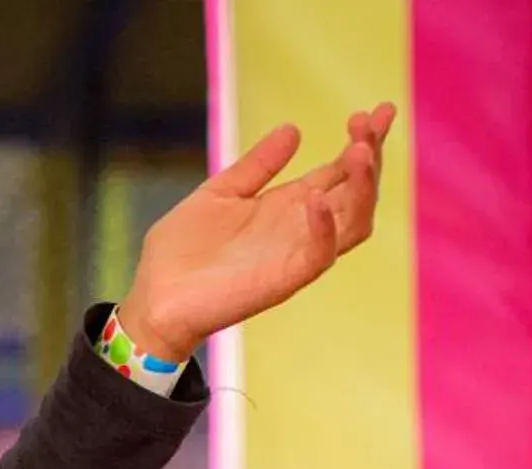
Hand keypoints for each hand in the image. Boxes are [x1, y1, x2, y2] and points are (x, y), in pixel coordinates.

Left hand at [117, 103, 394, 362]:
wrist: (153, 296)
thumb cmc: (182, 252)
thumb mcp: (220, 192)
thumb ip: (257, 165)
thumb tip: (293, 129)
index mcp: (289, 205)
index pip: (341, 171)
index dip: (365, 141)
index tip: (378, 109)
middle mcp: (301, 229)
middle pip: (358, 192)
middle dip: (369, 155)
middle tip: (367, 121)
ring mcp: (295, 255)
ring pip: (354, 224)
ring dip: (363, 187)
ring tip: (359, 152)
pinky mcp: (282, 281)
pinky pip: (319, 257)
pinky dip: (325, 228)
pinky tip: (318, 198)